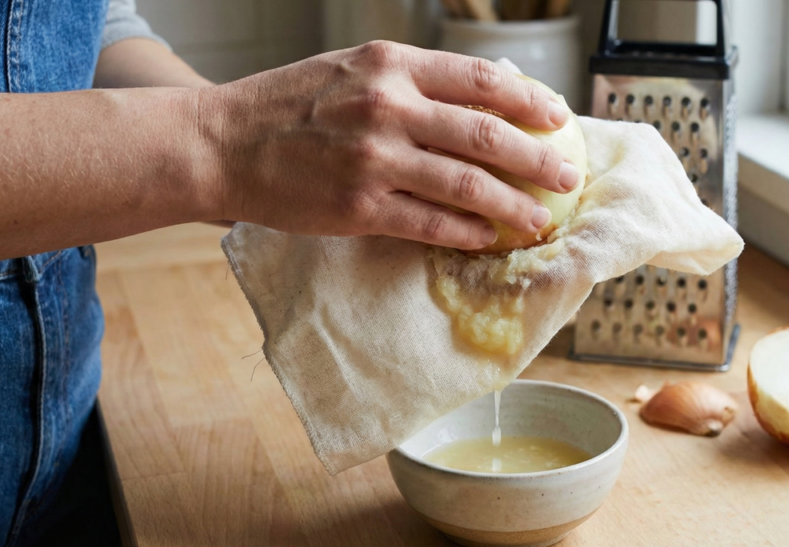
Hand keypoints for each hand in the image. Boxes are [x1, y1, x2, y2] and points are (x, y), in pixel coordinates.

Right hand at [204, 41, 579, 250]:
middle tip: (566, 176)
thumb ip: (410, 78)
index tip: (557, 117)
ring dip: (512, 206)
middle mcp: (388, 106)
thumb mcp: (351, 67)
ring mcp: (375, 159)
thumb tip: (480, 95)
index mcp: (391, 64)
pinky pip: (430, 223)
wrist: (222, 143)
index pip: (480, 80)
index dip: (529, 100)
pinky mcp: (359, 206)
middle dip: (537, 159)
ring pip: (466, 185)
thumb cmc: (288, 104)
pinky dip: (467, 233)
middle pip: (486, 134)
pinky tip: (488, 239)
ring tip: (540, 220)